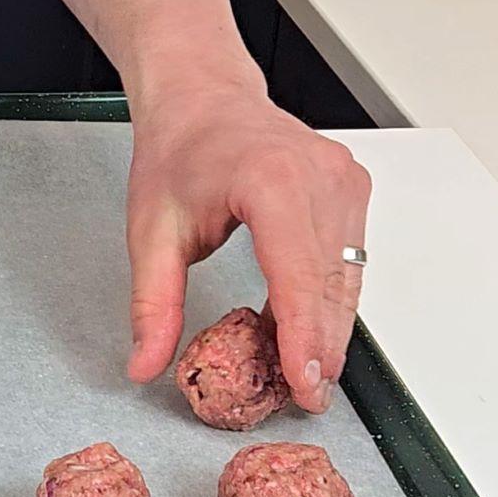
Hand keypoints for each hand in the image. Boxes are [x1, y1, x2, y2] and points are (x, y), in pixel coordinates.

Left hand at [125, 88, 370, 412]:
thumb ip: (152, 305)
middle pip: (332, 287)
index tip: (305, 387)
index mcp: (271, 182)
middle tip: (303, 400)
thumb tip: (145, 364)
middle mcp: (320, 177)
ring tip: (301, 374)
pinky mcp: (352, 188)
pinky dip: (329, 299)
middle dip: (320, 350)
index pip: (298, 279)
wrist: (202, 97)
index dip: (303, 341)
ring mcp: (343, 181)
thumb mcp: (150, 233)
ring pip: (348, 279)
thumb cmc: (178, 151)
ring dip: (328, 330)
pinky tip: (303, 330)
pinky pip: (349, 260)